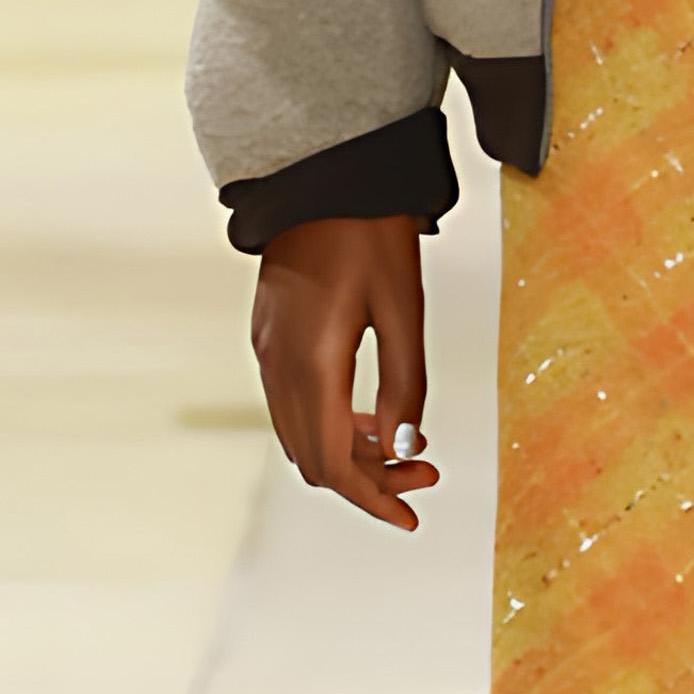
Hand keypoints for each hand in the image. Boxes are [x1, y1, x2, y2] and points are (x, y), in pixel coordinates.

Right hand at [249, 213, 439, 527]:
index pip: (335, 464)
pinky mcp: (269, 335)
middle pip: (316, 457)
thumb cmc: (370, 233)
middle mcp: (278, 365)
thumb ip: (405, 384)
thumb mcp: (404, 310)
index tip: (412, 519)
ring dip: (353, 453)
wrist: (324, 174)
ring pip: (303, 433)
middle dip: (371, 479)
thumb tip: (406, 447)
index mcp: (311, 365)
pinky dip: (335, 423)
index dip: (373, 500)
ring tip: (410, 446)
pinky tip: (375, 415)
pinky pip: (296, 402)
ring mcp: (267, 350)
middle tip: (426, 473)